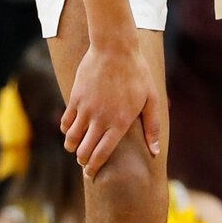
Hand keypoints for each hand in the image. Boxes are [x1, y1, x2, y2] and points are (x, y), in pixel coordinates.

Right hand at [62, 39, 162, 175]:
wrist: (114, 47)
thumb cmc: (137, 73)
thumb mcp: (151, 99)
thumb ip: (152, 127)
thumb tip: (155, 152)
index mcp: (120, 123)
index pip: (102, 154)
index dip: (94, 168)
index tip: (91, 175)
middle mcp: (100, 119)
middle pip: (84, 151)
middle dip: (83, 161)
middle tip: (84, 163)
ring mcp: (86, 109)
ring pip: (72, 139)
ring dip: (72, 147)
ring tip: (76, 148)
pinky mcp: (75, 98)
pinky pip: (66, 122)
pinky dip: (66, 130)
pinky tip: (71, 131)